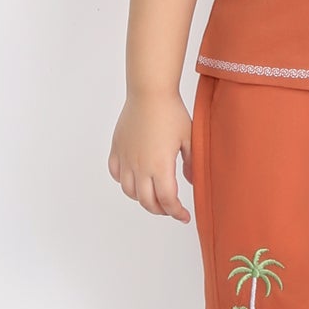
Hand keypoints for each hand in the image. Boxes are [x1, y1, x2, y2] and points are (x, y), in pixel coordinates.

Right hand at [108, 90, 193, 222]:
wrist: (149, 93)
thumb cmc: (171, 113)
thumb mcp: (190, 139)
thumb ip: (191, 163)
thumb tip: (191, 181)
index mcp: (160, 166)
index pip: (167, 200)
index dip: (176, 212)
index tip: (184, 216)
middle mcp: (140, 166)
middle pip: (147, 202)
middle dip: (161, 210)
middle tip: (170, 208)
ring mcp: (126, 159)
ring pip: (129, 191)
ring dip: (142, 198)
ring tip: (153, 195)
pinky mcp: (117, 149)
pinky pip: (116, 174)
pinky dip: (124, 181)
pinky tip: (134, 179)